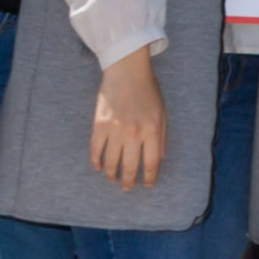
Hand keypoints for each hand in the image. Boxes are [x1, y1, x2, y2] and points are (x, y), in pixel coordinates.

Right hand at [92, 49, 167, 191]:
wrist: (126, 70)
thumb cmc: (148, 89)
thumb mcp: (162, 111)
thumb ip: (162, 136)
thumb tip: (161, 158)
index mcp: (152, 130)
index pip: (151, 162)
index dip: (149, 177)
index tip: (147, 184)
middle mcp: (134, 133)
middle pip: (130, 166)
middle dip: (129, 181)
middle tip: (127, 188)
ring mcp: (114, 131)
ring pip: (111, 162)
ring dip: (111, 174)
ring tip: (112, 179)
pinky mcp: (98, 126)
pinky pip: (95, 150)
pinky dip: (96, 161)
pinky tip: (97, 167)